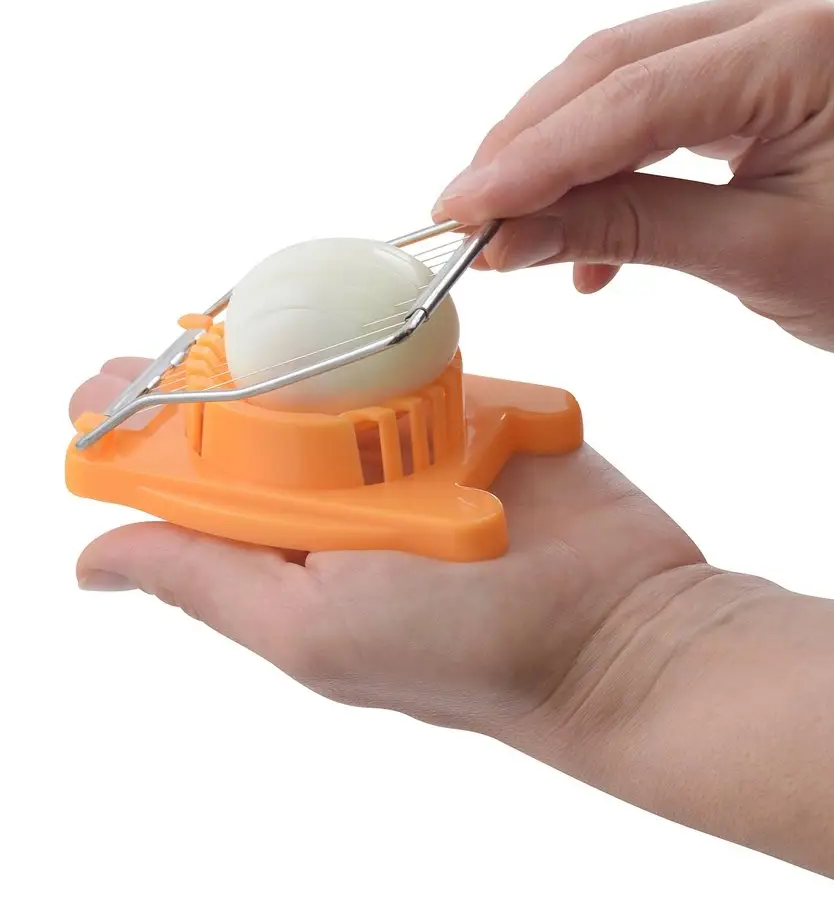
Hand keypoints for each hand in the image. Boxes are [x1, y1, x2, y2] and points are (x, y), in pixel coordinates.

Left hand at [70, 357, 719, 734]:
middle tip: (189, 324)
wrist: (623, 624)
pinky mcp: (480, 421)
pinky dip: (399, 332)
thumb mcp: (316, 629)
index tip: (108, 384)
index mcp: (298, 554)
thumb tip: (95, 562)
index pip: (199, 487)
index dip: (147, 434)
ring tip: (261, 296)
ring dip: (306, 339)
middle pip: (266, 419)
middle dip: (220, 370)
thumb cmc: (470, 652)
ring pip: (345, 378)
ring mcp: (416, 456)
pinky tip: (359, 298)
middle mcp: (350, 505)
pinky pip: (427, 362)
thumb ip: (207, 584)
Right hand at [433, 0, 833, 358]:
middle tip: (463, 217)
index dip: (532, 161)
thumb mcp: (758, 259)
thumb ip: (629, 232)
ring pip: (618, 85)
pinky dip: (606, 168)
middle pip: (609, 72)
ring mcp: (767, 30)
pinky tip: (585, 240)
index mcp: (801, 49)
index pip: (629, 101)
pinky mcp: (754, 65)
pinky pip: (651, 106)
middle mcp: (781, 12)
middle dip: (528, 149)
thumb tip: (513, 237)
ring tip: (507, 230)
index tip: (459, 211)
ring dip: (557, 159)